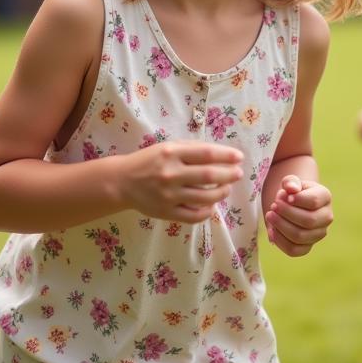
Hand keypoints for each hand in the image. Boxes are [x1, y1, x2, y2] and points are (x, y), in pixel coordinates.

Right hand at [119, 142, 242, 222]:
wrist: (122, 182)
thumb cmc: (149, 160)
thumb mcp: (167, 147)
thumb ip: (191, 149)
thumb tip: (220, 154)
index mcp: (171, 153)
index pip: (206, 154)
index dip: (226, 155)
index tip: (239, 157)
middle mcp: (171, 174)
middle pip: (209, 176)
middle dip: (229, 175)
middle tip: (238, 173)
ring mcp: (169, 195)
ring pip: (205, 198)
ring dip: (221, 193)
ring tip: (226, 188)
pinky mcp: (166, 212)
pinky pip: (194, 216)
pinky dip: (207, 211)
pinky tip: (211, 205)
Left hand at [265, 175, 332, 256]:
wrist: (291, 204)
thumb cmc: (292, 191)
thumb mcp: (291, 182)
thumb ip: (291, 181)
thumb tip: (291, 189)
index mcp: (325, 197)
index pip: (314, 201)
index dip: (297, 199)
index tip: (283, 196)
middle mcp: (326, 217)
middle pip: (308, 221)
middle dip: (286, 213)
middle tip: (273, 206)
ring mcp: (318, 234)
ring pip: (300, 236)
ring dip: (281, 226)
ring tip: (270, 215)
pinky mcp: (307, 246)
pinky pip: (294, 250)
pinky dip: (280, 241)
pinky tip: (271, 231)